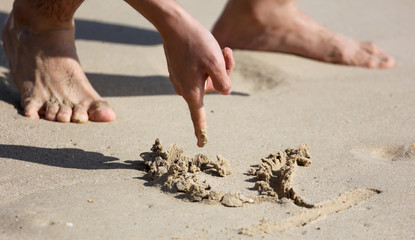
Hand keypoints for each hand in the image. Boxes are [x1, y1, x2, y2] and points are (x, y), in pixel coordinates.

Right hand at [162, 19, 233, 146]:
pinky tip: (206, 48)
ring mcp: (179, 78)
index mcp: (192, 92)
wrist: (174, 24)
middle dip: (222, 74)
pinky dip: (206, 62)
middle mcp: (184, 88)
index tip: (202, 144)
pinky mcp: (179, 69)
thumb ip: (224, 82)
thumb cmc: (195, 43)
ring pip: (207, 78)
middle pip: (212, 89)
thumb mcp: (216, 63)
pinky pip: (198, 71)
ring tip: (217, 48)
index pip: (199, 117)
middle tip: (225, 54)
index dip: (201, 132)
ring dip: (216, 65)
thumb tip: (225, 91)